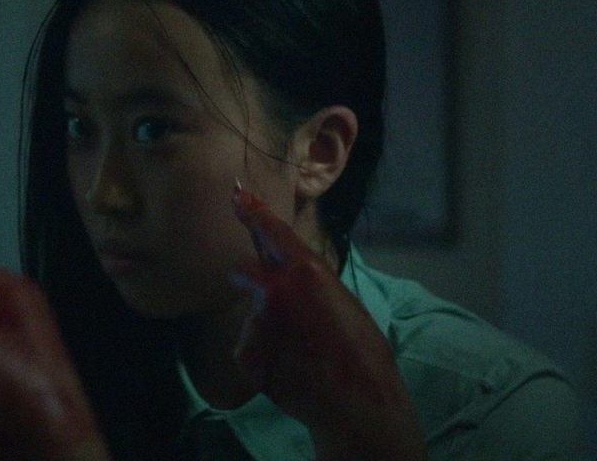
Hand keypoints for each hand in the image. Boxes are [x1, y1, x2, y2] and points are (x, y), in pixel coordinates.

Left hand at [231, 187, 425, 460]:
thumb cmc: (360, 351)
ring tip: (302, 353)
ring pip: (252, 316)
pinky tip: (290, 369)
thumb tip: (281, 274)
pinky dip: (264, 355)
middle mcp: (274, 290)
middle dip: (252, 279)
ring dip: (269, 329)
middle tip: (276, 303)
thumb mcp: (340, 300)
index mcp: (305, 271)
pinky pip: (248, 346)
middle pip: (244, 271)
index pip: (271, 232)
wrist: (356, 402)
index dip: (252, 211)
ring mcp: (257, 323)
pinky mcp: (245, 352)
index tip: (236, 195)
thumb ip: (305, 282)